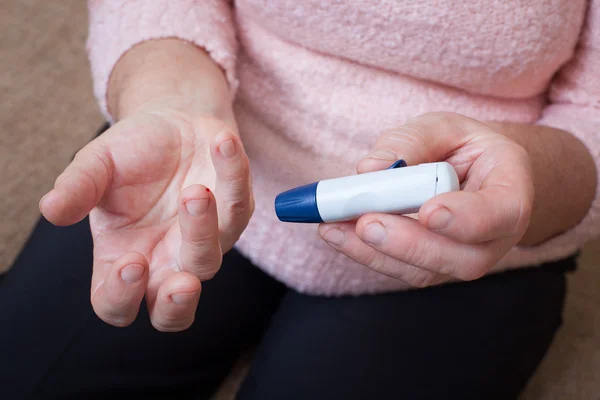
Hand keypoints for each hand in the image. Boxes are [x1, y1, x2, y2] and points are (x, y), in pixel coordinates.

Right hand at [40, 103, 252, 330]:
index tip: (130, 263)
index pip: (117, 305)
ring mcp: (203, 241)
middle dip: (178, 302)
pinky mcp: (234, 213)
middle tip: (182, 283)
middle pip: (174, 310)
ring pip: (209, 259)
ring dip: (203, 229)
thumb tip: (51, 210)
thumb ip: (77, 188)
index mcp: (122, 259)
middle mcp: (164, 259)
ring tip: (194, 190)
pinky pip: (239, 205)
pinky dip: (233, 176)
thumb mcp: (96, 166)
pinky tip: (221, 143)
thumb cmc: (129, 155)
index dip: (122, 297)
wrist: (170, 124)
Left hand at [319, 112, 533, 287]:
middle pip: (461, 257)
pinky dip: (365, 253)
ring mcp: (462, 258)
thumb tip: (369, 169)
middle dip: (409, 243)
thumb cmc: (459, 147)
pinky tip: (335, 232)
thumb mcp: (442, 127)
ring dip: (374, 252)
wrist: (466, 173)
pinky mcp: (431, 267)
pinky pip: (400, 270)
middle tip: (366, 222)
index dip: (467, 219)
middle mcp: (494, 237)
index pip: (502, 213)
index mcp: (511, 191)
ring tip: (333, 226)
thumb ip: (411, 141)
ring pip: (424, 271)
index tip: (429, 211)